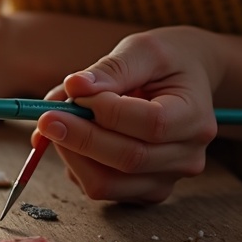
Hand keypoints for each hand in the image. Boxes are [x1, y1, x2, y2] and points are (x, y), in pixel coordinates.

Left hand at [36, 25, 221, 204]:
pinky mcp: (140, 191)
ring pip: (106, 183)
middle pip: (127, 159)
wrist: (183, 82)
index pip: (152, 124)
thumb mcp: (143, 49)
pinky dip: (75, 164)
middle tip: (45, 116)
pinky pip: (99, 188)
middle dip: (79, 137)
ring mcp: (165, 179)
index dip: (107, 111)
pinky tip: (72, 138)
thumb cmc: (164, 63)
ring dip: (71, 154)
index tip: (77, 92)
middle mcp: (187, 156)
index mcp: (195, 117)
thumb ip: (111, 68)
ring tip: (60, 123)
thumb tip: (75, 87)